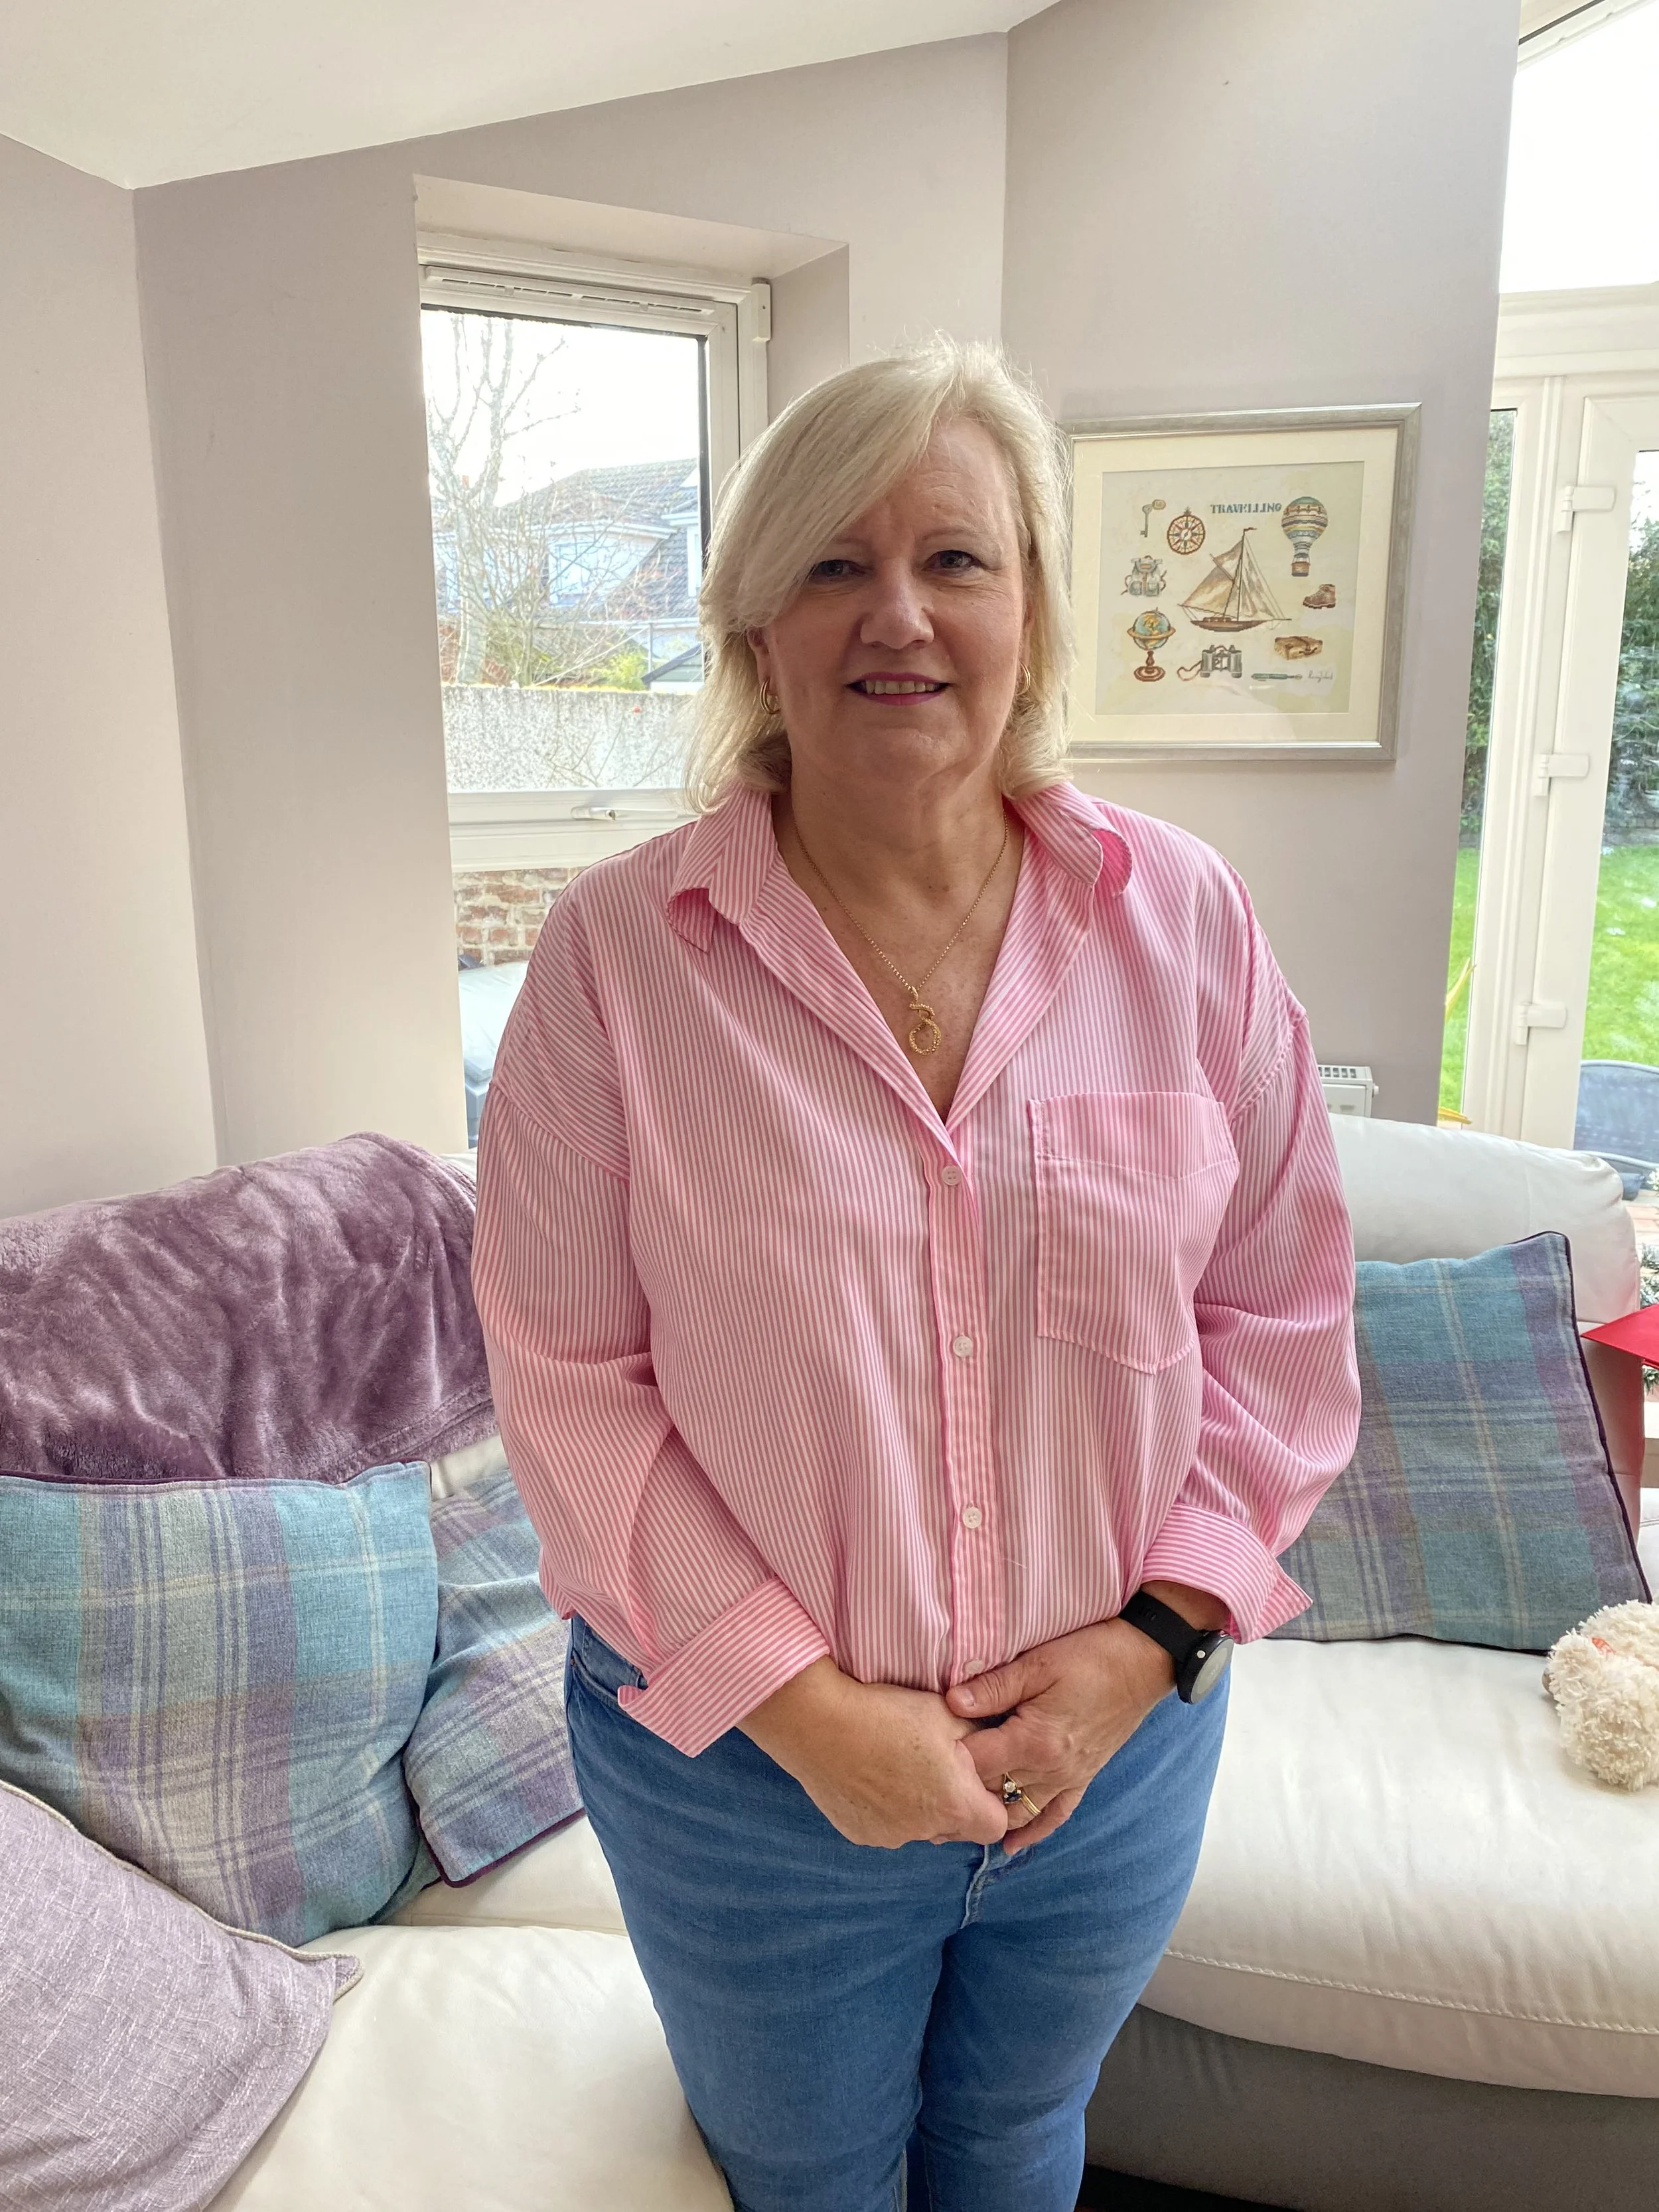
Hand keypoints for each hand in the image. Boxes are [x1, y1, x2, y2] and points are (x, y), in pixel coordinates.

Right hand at [742, 1659, 1008, 1849]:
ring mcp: (888, 1836)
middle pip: (956, 1829)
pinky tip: (872, 1774)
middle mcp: (924, 1830)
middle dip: (955, 1804)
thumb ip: (981, 1733)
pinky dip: (886, 1807)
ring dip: (919, 1806)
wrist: (818, 1722)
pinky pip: (886, 1826)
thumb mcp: (947, 1712)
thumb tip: (997, 1738)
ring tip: (898, 1765)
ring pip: (919, 1828)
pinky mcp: (858, 1834)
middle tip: (937, 1766)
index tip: (978, 1776)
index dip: (992, 1802)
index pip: (996, 1825)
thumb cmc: (888, 1713)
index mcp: (953, 1804)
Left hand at [944, 1585, 1225, 1852]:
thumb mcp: (1037, 1664)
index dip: (947, 1759)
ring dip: (989, 1816)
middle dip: (960, 1793)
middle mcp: (1050, 1769)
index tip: (922, 1754)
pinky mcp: (1083, 1777)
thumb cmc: (1090, 1656)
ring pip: (1019, 1811)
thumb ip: (993, 1687)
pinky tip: (1011, 1845)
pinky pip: (1056, 1815)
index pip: (977, 1763)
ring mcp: (1068, 1777)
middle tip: (923, 1795)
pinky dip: (1034, 1832)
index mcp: (1033, 1740)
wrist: (1142, 1663)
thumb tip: (950, 1704)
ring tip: (952, 1822)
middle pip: (993, 1792)